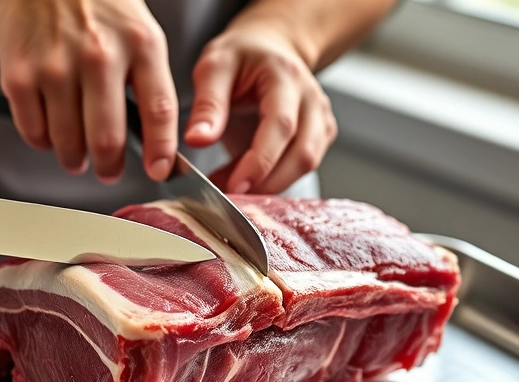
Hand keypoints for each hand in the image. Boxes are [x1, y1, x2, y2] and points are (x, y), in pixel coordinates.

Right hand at [0, 0, 177, 182]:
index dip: (161, 150)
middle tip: (108, 170)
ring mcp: (56, 66)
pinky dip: (43, 142)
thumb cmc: (97, 7)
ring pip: (68, 143)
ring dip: (74, 159)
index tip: (159, 171)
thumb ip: (149, 84)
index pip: (159, 111)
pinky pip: (33, 132)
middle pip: (107, 139)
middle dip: (109, 167)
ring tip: (76, 154)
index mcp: (140, 45)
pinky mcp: (19, 74)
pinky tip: (50, 130)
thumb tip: (154, 141)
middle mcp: (99, 56)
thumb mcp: (139, 35)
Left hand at [184, 20, 337, 195]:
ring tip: (230, 185)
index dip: (260, 161)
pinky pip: (301, 169)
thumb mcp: (214, 67)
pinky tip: (245, 178)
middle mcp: (312, 100)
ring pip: (306, 166)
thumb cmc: (241, 57)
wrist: (270, 49)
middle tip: (226, 195)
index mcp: (287, 77)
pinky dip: (272, 181)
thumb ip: (207, 104)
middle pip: (302, 154)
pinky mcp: (320, 137)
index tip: (234, 186)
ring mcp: (321, 120)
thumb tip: (197, 141)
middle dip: (265, 182)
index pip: (281, 125)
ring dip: (268, 185)